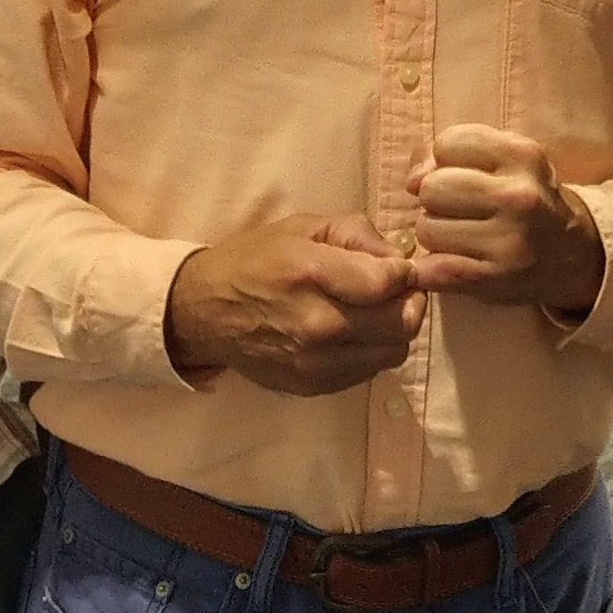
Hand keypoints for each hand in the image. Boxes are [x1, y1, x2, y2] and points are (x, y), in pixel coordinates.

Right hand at [166, 218, 424, 394]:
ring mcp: (316, 362)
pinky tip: (351, 333)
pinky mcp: (313, 386)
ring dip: (393, 331)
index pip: (390, 284)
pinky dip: (371, 351)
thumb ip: (357, 234)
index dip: (406, 274)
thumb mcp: (303, 227)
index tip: (400, 268)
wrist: (204, 312)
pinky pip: (369, 371)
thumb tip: (399, 258)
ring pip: (392, 353)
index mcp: (312, 275)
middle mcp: (317, 324)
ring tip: (373, 312)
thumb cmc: (255, 260)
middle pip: (401, 325)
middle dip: (409, 303)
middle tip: (395, 291)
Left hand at [405, 125, 605, 319]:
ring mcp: (507, 240)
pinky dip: (430, 267)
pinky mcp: (493, 278)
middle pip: (431, 188)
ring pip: (426, 229)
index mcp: (522, 155)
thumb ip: (455, 155)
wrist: (574, 256)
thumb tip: (411, 179)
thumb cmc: (530, 200)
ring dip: (434, 234)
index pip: (447, 143)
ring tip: (459, 236)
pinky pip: (433, 268)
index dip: (444, 161)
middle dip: (435, 199)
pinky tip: (447, 262)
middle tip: (458, 210)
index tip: (462, 175)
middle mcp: (518, 196)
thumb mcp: (507, 162)